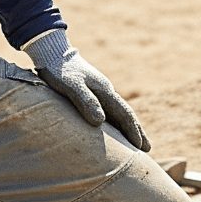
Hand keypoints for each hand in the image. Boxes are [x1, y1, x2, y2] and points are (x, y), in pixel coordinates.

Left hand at [24, 29, 148, 151]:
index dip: (133, 130)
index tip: (141, 147)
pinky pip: (108, 111)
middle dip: (137, 131)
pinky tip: (113, 130)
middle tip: (148, 149)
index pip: (124, 114)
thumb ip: (86, 101)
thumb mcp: (72, 86)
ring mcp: (99, 92)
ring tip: (134, 143)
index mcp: (105, 90)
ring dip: (128, 128)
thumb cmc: (59, 71)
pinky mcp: (90, 93)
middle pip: (126, 114)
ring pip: (118, 113)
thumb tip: (100, 121)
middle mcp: (106, 91)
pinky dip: (115, 123)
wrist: (52, 53)